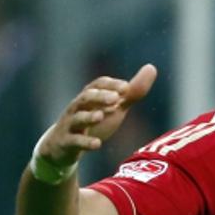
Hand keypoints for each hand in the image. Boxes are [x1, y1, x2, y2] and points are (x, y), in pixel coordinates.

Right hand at [35, 63, 157, 166]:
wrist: (63, 146)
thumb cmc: (93, 122)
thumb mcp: (114, 107)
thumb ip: (132, 92)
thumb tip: (151, 68)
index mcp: (90, 97)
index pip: (98, 85)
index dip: (111, 84)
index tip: (126, 87)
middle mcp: (78, 108)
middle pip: (85, 98)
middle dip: (99, 97)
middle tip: (116, 99)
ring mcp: (70, 125)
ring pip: (77, 118)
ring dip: (88, 117)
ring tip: (101, 116)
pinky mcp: (66, 143)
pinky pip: (74, 141)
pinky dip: (85, 142)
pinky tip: (97, 144)